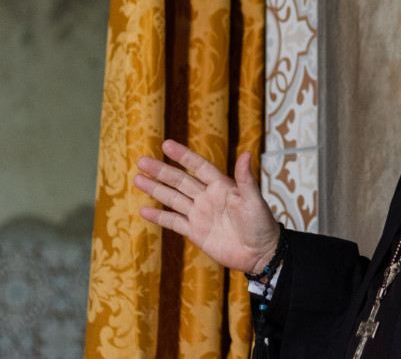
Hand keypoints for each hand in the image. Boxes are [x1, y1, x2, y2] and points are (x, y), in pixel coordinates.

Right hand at [134, 139, 280, 273]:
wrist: (261, 255)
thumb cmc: (262, 225)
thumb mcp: (254, 201)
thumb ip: (246, 179)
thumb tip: (246, 152)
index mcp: (222, 185)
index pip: (198, 166)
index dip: (183, 156)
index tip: (166, 145)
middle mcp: (208, 197)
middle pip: (180, 181)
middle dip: (161, 171)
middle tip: (141, 161)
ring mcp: (200, 214)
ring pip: (173, 199)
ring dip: (156, 189)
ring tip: (137, 179)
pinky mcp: (195, 232)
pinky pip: (174, 222)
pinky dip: (159, 217)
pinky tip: (144, 211)